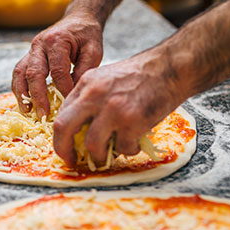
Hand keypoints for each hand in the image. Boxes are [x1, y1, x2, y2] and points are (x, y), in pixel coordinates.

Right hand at [12, 12, 103, 116]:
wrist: (78, 20)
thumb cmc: (87, 36)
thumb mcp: (93, 51)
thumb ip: (84, 71)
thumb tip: (72, 93)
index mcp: (57, 40)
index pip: (58, 70)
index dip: (63, 89)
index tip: (69, 104)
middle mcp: (40, 44)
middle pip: (34, 73)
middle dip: (38, 96)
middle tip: (44, 114)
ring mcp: (31, 50)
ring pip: (20, 73)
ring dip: (22, 94)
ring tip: (28, 111)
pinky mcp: (29, 56)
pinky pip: (19, 73)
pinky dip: (19, 88)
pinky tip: (24, 103)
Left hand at [52, 48, 182, 166]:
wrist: (170, 68)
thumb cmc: (141, 76)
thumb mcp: (106, 79)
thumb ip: (90, 99)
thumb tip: (79, 128)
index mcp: (86, 84)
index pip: (61, 114)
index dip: (59, 137)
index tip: (65, 148)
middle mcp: (94, 95)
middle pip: (64, 128)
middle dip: (64, 150)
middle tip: (72, 161)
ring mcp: (112, 108)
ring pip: (92, 145)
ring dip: (100, 155)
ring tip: (112, 153)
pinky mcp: (132, 121)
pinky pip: (122, 147)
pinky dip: (128, 150)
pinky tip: (134, 142)